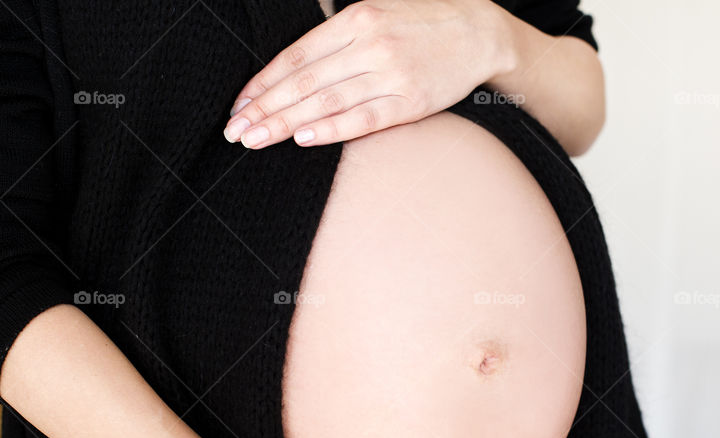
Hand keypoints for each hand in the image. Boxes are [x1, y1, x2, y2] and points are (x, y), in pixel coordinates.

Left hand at [222, 0, 512, 148]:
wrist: (480, 33)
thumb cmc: (423, 24)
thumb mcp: (377, 11)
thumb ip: (338, 34)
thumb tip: (295, 65)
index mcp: (356, 19)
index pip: (296, 55)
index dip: (263, 82)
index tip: (239, 104)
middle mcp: (370, 45)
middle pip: (304, 81)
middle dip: (264, 107)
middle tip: (235, 130)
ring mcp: (391, 74)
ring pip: (326, 101)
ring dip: (285, 123)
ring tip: (255, 139)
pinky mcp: (412, 101)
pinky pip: (364, 118)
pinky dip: (332, 129)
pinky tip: (304, 138)